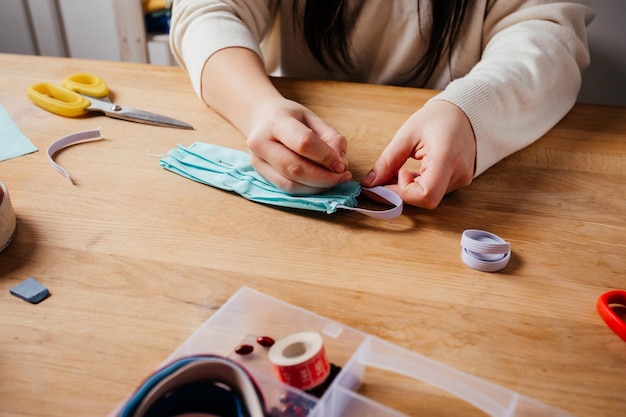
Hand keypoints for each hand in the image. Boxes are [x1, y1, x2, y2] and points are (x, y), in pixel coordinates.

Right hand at [246, 97, 351, 193]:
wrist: (259, 117)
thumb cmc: (289, 116)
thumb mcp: (312, 118)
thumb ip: (330, 138)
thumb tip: (340, 164)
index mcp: (275, 122)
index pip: (303, 143)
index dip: (326, 157)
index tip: (342, 165)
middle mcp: (261, 143)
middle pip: (295, 168)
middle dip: (324, 178)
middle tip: (343, 176)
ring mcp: (257, 161)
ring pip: (290, 184)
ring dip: (317, 187)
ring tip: (334, 180)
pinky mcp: (260, 174)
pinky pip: (286, 188)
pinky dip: (307, 190)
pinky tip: (320, 184)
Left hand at [361, 100, 475, 208]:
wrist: (463, 113)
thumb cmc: (437, 119)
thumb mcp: (407, 135)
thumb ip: (388, 161)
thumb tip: (369, 183)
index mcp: (446, 157)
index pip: (426, 195)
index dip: (405, 191)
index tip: (398, 173)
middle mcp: (459, 173)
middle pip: (425, 199)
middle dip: (401, 192)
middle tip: (387, 177)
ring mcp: (461, 179)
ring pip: (428, 198)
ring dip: (408, 190)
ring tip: (401, 170)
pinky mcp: (459, 182)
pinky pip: (434, 192)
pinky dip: (417, 187)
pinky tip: (411, 173)